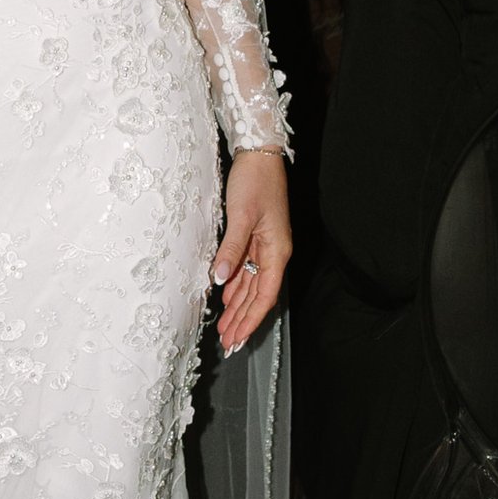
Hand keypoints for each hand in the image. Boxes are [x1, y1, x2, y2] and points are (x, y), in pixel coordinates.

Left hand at [213, 148, 292, 356]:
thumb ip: (231, 250)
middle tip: (228, 343)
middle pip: (259, 295)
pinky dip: (237, 286)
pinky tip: (227, 297)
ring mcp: (265, 246)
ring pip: (252, 285)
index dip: (251, 320)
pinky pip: (247, 270)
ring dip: (238, 307)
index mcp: (277, 251)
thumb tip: (221, 280)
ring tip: (224, 327)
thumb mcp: (240, 216)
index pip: (265, 295)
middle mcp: (274, 253)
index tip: (237, 339)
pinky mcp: (256, 237)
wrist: (260, 155)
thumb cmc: (254, 182)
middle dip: (244, 320)